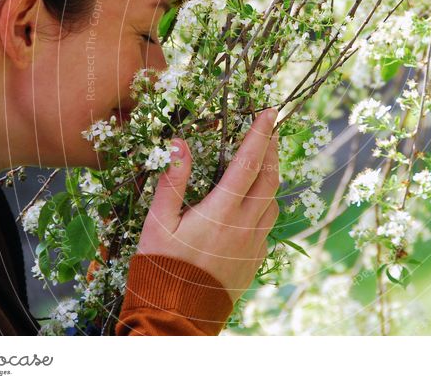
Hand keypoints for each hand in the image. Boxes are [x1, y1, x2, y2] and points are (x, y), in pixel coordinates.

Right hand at [136, 107, 279, 302]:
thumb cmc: (160, 268)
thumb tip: (180, 142)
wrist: (176, 319)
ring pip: (273, 202)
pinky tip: (252, 203)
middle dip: (272, 150)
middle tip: (270, 130)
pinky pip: (268, 225)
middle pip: (270, 179)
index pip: (249, 162)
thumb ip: (172, 181)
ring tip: (262, 162)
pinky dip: (265, 205)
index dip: (261, 134)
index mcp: (222, 212)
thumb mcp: (157, 223)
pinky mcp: (255, 261)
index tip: (270, 111)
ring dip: (271, 177)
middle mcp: (245, 226)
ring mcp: (254, 245)